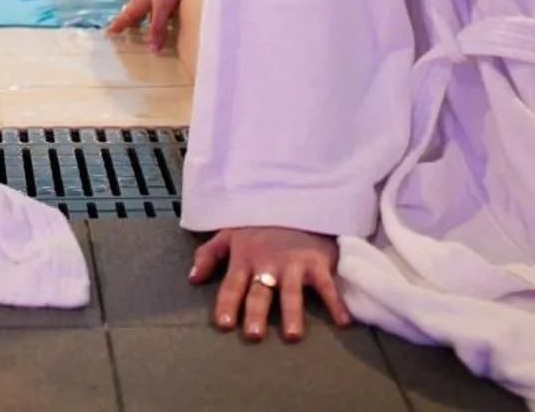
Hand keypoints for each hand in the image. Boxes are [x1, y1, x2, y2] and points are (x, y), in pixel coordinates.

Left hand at [189, 227, 350, 341]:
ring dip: (292, 312)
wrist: (295, 200)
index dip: (227, 303)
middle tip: (254, 335)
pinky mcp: (317, 262)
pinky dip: (336, 302)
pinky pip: (327, 285)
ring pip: (291, 291)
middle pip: (260, 292)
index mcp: (245, 258)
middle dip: (256, 312)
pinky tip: (342, 322)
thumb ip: (209, 254)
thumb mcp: (230, 233)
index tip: (224, 324)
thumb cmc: (260, 224)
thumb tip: (192, 279)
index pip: (232, 284)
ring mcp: (294, 263)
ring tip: (291, 335)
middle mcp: (268, 263)